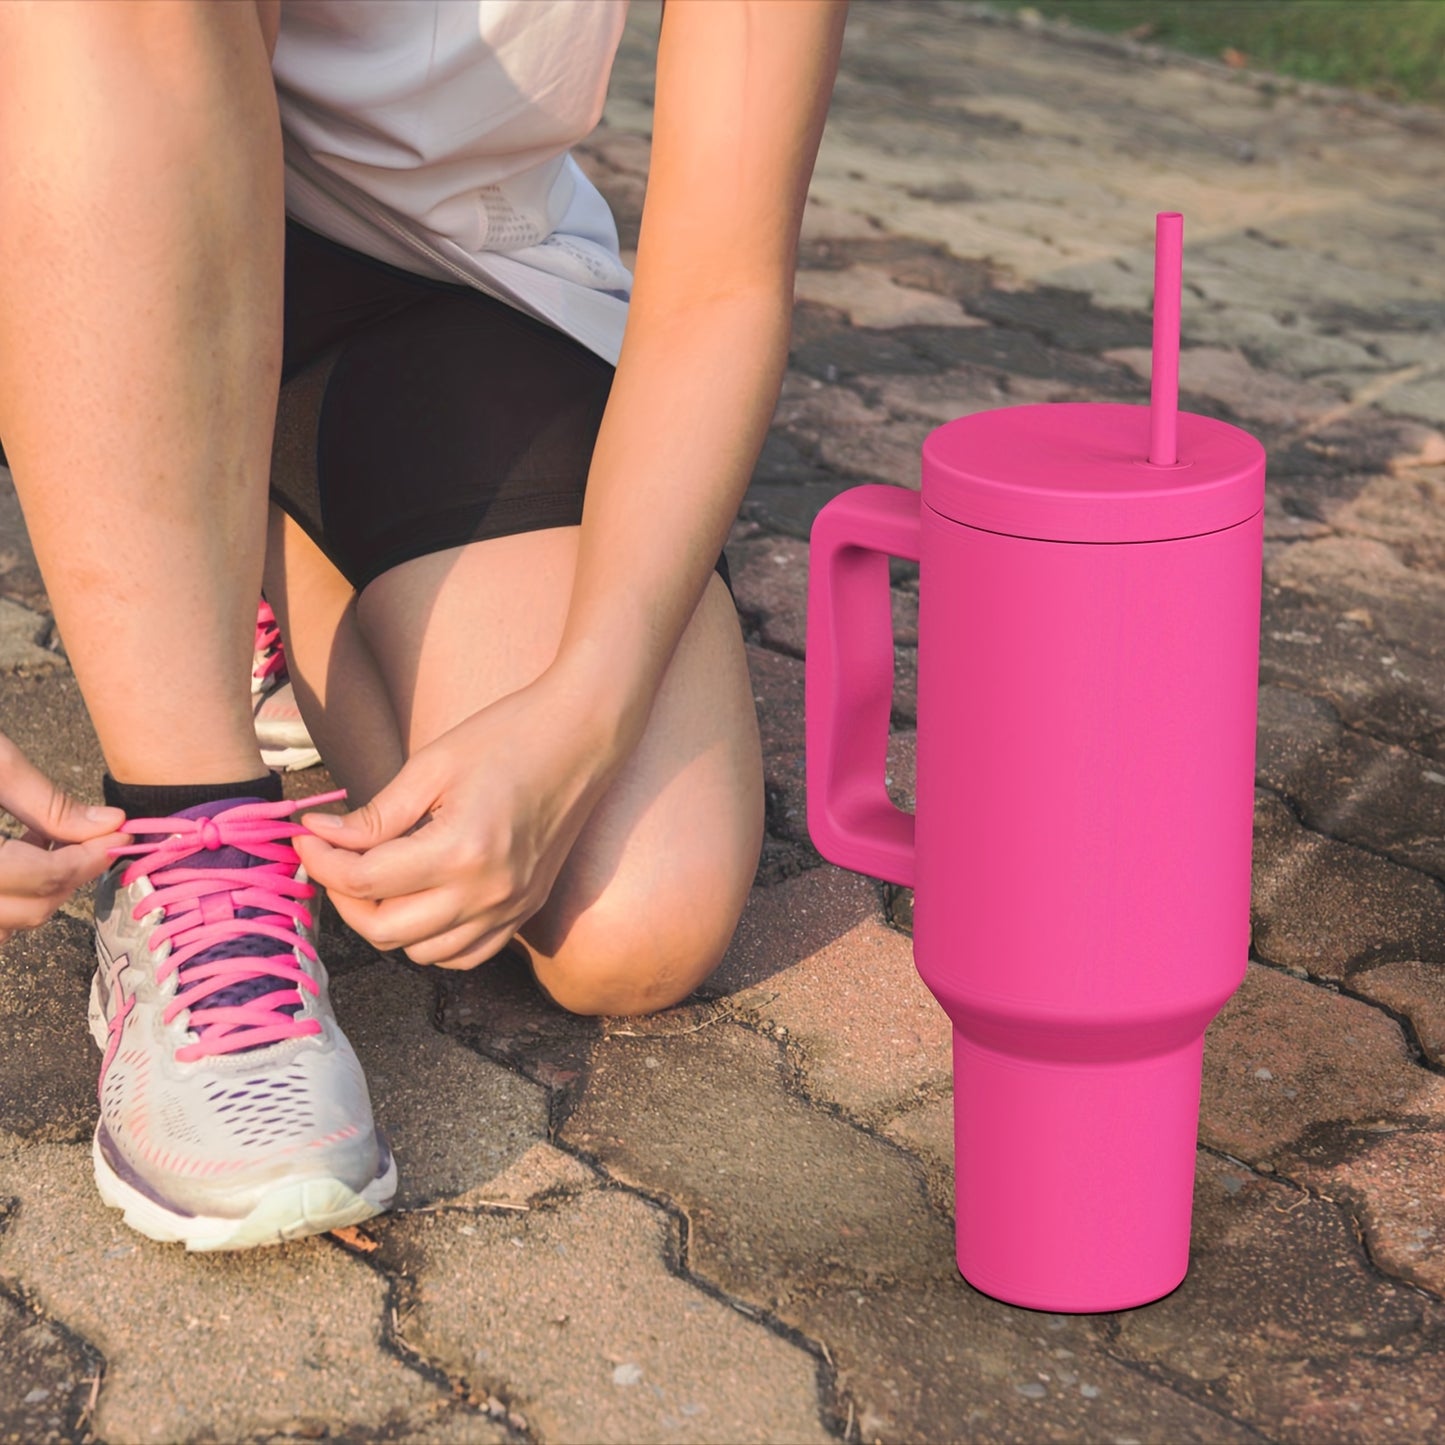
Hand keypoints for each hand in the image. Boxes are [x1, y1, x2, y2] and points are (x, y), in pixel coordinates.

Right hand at [0, 733, 127, 941]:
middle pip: (24, 912)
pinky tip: (14, 855)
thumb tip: (108, 825)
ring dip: (36, 894)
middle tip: (90, 838)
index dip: (88, 859)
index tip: (120, 836)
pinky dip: (6, 899)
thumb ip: (47, 802)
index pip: (40, 876)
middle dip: (67, 878)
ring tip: (45, 843)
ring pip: (2, 927)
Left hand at [295, 673, 624, 968]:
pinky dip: (432, 940)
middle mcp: (488, 892)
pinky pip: (464, 954)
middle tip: (333, 857)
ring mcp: (511, 908)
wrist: (583, 735)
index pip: (365, 881)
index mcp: (462, 850)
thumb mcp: (432, 766)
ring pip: (422, 953)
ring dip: (386, 922)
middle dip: (344, 897)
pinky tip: (420, 900)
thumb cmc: (508, 737)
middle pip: (386, 930)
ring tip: (377, 877)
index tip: (308, 836)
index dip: (322, 861)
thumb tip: (321, 836)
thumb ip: (376, 815)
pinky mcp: (525, 910)